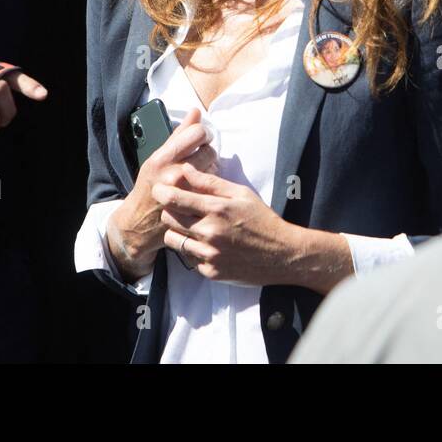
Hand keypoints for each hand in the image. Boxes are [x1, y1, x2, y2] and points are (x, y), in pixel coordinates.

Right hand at [106, 108, 217, 280]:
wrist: (139, 221)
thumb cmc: (149, 184)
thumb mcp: (157, 157)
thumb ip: (178, 134)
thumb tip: (196, 111)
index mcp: (162, 158)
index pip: (196, 132)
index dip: (202, 133)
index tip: (200, 138)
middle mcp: (173, 173)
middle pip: (209, 149)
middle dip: (207, 151)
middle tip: (200, 156)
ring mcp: (185, 191)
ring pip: (214, 167)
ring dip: (210, 167)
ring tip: (199, 171)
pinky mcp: (193, 205)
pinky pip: (212, 185)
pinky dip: (209, 183)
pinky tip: (201, 185)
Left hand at [156, 167, 352, 292]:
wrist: (283, 254)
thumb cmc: (263, 220)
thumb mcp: (241, 194)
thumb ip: (211, 182)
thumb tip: (185, 169)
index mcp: (217, 209)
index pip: (175, 199)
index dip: (161, 192)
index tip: (159, 190)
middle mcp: (210, 233)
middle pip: (168, 219)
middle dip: (170, 211)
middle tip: (181, 209)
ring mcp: (209, 255)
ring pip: (172, 241)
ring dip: (178, 232)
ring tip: (194, 228)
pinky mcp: (211, 272)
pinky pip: (189, 259)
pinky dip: (195, 251)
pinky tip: (211, 246)